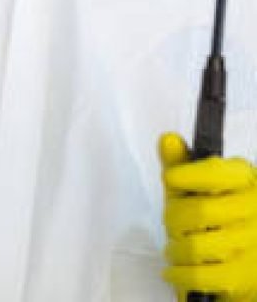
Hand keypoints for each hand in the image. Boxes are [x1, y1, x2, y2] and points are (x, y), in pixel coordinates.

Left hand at [158, 132, 256, 300]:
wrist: (247, 260)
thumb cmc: (217, 214)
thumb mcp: (199, 185)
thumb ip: (182, 163)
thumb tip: (168, 139)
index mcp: (246, 180)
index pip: (217, 172)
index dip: (189, 174)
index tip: (170, 178)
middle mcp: (254, 209)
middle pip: (199, 211)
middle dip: (174, 218)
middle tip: (171, 222)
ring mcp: (252, 245)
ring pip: (196, 245)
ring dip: (175, 247)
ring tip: (174, 246)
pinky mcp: (243, 277)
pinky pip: (201, 275)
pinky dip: (179, 272)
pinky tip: (174, 269)